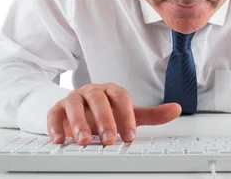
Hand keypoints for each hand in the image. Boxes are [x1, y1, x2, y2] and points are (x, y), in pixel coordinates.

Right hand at [47, 83, 180, 144]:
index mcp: (111, 90)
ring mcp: (74, 98)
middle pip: (98, 100)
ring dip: (79, 123)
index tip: (130, 136)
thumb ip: (152, 114)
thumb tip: (176, 109)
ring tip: (85, 140)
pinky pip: (54, 114)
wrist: (81, 110)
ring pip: (74, 104)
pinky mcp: (57, 108)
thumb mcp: (129, 114)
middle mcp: (92, 91)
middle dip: (104, 120)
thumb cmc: (107, 112)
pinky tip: (60, 140)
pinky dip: (55, 126)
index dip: (126, 116)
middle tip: (109, 139)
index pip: (120, 98)